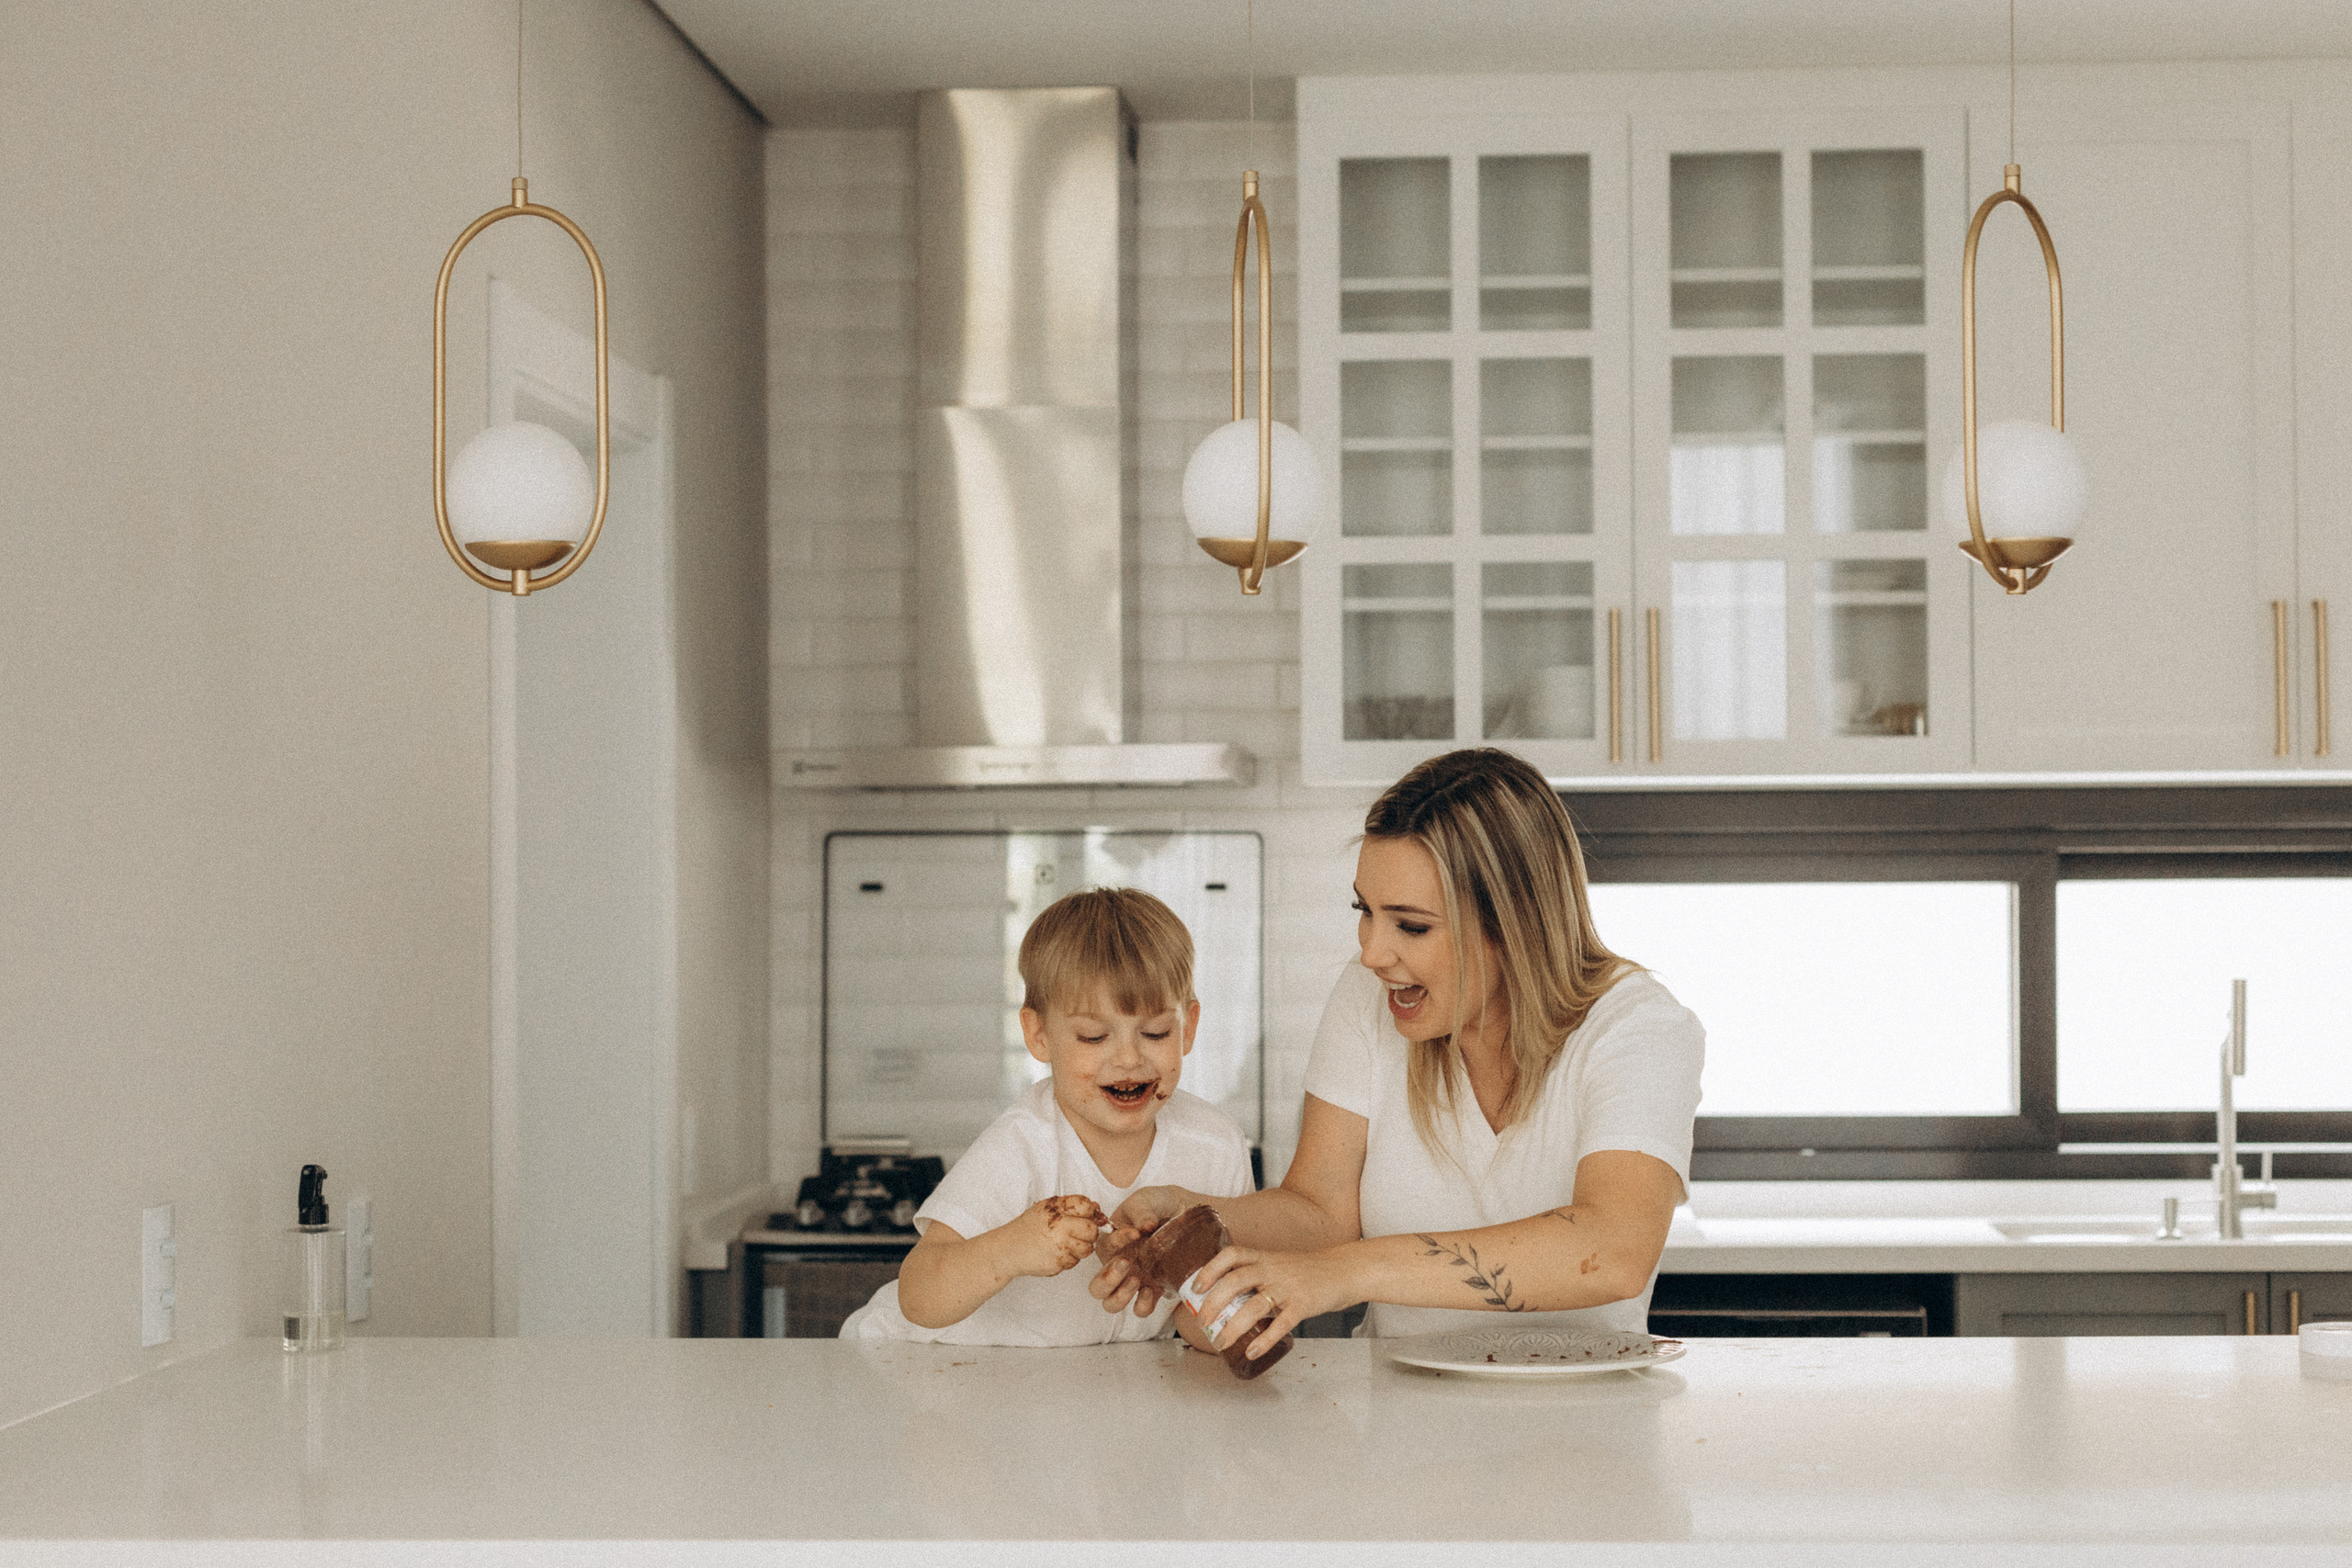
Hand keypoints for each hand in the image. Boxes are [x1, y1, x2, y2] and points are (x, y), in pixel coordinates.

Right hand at [1005, 1195, 1105, 1278]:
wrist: (1009, 1250)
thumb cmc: (1028, 1228)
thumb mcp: (1046, 1208)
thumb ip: (1071, 1205)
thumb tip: (1097, 1208)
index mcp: (1056, 1210)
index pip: (1086, 1206)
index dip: (1089, 1212)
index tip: (1084, 1216)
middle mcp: (1060, 1227)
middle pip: (1092, 1230)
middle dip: (1090, 1232)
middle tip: (1080, 1233)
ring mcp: (1060, 1247)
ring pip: (1087, 1249)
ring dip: (1081, 1248)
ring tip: (1067, 1244)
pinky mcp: (1058, 1264)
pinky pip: (1075, 1262)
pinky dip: (1070, 1259)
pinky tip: (1058, 1253)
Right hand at [1090, 1185, 1198, 1316]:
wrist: (1186, 1211)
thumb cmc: (1159, 1205)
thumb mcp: (1146, 1200)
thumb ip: (1141, 1210)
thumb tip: (1145, 1226)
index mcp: (1113, 1243)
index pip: (1103, 1248)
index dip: (1116, 1242)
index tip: (1135, 1233)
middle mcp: (1119, 1266)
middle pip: (1096, 1287)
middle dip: (1106, 1280)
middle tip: (1126, 1264)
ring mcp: (1135, 1281)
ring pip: (1111, 1304)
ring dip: (1119, 1296)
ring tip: (1136, 1280)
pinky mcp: (1153, 1291)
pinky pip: (1140, 1309)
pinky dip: (1142, 1305)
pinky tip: (1150, 1290)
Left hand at [1188, 1244, 1357, 1362]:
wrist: (1344, 1270)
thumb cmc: (1306, 1271)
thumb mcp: (1278, 1264)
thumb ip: (1255, 1276)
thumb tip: (1225, 1298)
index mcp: (1264, 1258)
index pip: (1231, 1255)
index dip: (1210, 1269)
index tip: (1195, 1286)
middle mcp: (1273, 1269)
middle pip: (1235, 1280)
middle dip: (1213, 1302)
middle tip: (1202, 1321)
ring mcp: (1288, 1287)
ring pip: (1254, 1306)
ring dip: (1233, 1326)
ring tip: (1220, 1342)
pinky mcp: (1303, 1305)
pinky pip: (1281, 1324)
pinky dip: (1264, 1340)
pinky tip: (1251, 1351)